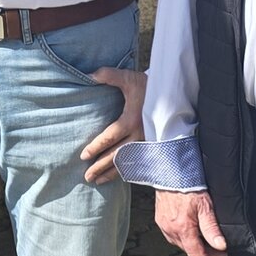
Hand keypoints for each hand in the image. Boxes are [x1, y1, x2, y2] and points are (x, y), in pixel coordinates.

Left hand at [78, 67, 147, 183]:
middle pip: (117, 155)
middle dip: (101, 167)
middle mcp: (140, 134)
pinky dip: (126, 171)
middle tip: (87, 176)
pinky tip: (117, 176)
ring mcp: (147, 142)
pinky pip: (138, 162)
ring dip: (112, 173)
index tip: (84, 156)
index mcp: (131, 120)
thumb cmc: (147, 85)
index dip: (96, 148)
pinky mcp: (152, 146)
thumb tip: (89, 75)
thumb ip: (109, 75)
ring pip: (127, 162)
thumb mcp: (129, 77)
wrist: (171, 93)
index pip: (110, 138)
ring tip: (97, 181)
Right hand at [156, 188, 228, 255]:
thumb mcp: (206, 207)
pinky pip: (173, 235)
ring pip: (181, 244)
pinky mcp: (160, 220)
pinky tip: (192, 231)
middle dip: (206, 253)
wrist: (170, 172)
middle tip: (220, 250)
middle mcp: (170, 230)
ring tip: (207, 240)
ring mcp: (163, 225)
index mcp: (183, 229)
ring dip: (195, 245)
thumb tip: (220, 246)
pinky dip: (185, 237)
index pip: (197, 255)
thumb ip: (212, 229)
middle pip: (190, 250)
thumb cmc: (188, 185)